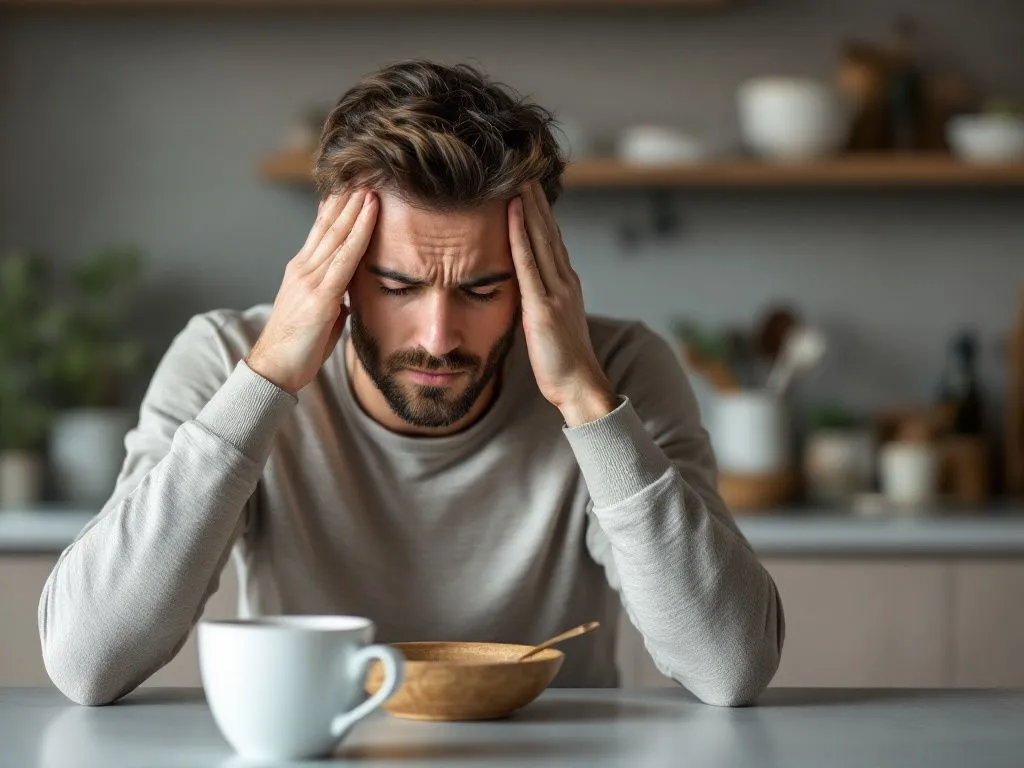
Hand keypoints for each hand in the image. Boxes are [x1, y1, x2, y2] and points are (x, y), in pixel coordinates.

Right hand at [247, 189, 377, 393]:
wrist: (275, 370)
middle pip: (329, 224)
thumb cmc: (300, 347)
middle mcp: (303, 268)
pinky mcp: (320, 295)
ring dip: (357, 206)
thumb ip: (335, 298)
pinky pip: (345, 256)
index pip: (322, 231)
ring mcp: (310, 279)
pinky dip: (360, 231)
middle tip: (364, 172)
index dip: (338, 207)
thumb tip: (349, 293)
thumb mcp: (322, 315)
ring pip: (338, 233)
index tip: (353, 187)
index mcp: (303, 272)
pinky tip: (370, 212)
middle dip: (348, 198)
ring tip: (372, 183)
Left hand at [508, 183, 616, 426]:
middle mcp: (565, 281)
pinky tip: (512, 212)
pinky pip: (529, 262)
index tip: (527, 188)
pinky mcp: (543, 306)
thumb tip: (521, 290)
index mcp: (566, 285)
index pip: (551, 240)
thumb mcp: (548, 324)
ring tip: (518, 177)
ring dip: (528, 206)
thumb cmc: (562, 362)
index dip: (540, 212)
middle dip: (535, 199)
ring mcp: (556, 292)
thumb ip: (538, 302)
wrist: (580, 386)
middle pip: (548, 231)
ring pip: (541, 238)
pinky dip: (520, 234)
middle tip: (523, 168)